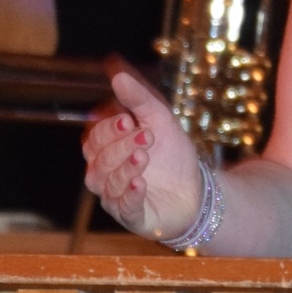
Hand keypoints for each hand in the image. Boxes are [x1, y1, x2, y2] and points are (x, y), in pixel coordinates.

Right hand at [82, 66, 203, 239]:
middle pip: (99, 159)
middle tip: (147, 135)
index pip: (94, 138)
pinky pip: (123, 208)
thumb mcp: (160, 120)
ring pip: (106, 183)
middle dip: (120, 146)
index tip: (128, 120)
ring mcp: (116, 197)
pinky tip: (141, 182)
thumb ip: (139, 99)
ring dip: (124, 168)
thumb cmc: (172, 155)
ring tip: (144, 156)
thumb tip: (117, 75)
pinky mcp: (132, 217)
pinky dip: (130, 194)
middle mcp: (105, 175)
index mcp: (106, 151)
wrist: (197, 189)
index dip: (108, 129)